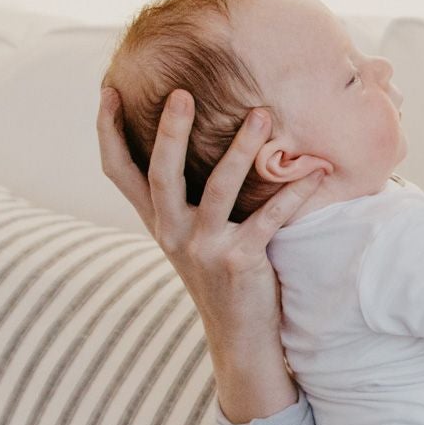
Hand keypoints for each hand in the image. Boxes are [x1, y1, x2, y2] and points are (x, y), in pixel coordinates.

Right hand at [96, 85, 325, 352]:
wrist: (238, 335)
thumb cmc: (219, 274)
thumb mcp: (190, 234)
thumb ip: (183, 196)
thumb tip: (188, 139)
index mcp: (157, 220)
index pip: (118, 171)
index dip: (106, 131)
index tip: (106, 89)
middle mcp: (172, 232)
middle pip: (161, 174)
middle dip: (170, 132)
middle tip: (181, 93)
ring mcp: (204, 247)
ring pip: (219, 189)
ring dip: (242, 149)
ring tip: (261, 115)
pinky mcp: (239, 261)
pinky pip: (270, 218)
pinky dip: (295, 192)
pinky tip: (316, 170)